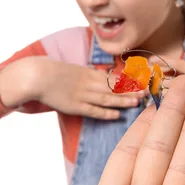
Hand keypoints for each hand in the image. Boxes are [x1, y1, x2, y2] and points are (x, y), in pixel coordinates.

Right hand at [0, 57, 143, 119]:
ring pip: (107, 98)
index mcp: (89, 73)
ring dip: (123, 100)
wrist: (37, 76)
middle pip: (114, 87)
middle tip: (147, 91)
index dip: (129, 80)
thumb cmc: (54, 72)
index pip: (113, 77)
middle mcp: (89, 83)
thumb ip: (89, 75)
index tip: (142, 81)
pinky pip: (93, 110)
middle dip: (131, 89)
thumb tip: (103, 78)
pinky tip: (117, 115)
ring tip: (137, 102)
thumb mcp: (75, 70)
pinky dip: (105, 113)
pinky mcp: (74, 106)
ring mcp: (82, 95)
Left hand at [155, 21, 184, 122]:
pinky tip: (160, 119)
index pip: (177, 65)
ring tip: (147, 99)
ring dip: (160, 100)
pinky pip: (183, 118)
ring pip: (172, 103)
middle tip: (142, 82)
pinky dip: (172, 117)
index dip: (161, 62)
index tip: (149, 60)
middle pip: (168, 85)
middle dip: (154, 83)